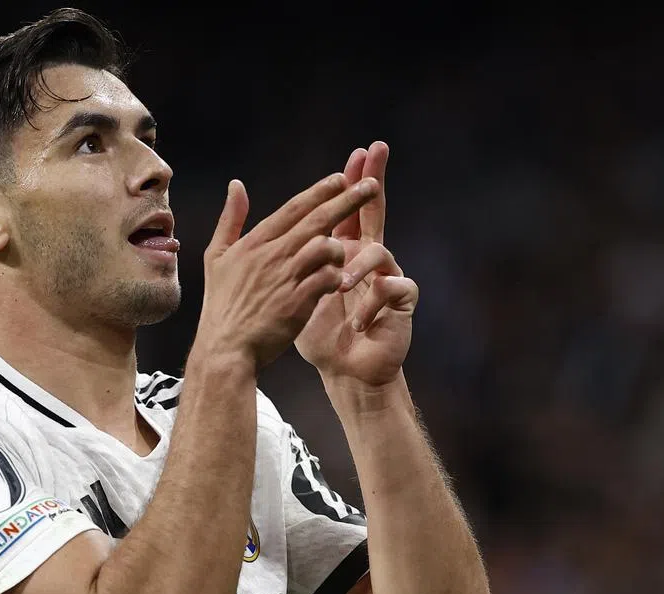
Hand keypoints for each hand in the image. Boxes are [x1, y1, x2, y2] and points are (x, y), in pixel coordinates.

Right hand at [192, 173, 379, 371]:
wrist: (226, 348)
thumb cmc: (222, 305)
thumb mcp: (216, 257)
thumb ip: (230, 219)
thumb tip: (236, 184)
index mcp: (255, 242)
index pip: (294, 208)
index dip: (320, 191)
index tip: (341, 178)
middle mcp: (272, 255)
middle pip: (317, 219)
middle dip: (347, 200)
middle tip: (370, 186)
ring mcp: (286, 278)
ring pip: (327, 246)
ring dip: (341, 248)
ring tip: (343, 256)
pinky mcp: (298, 302)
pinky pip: (329, 278)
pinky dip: (338, 276)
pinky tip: (338, 282)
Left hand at [294, 142, 418, 386]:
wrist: (345, 369)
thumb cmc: (319, 332)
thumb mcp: (293, 293)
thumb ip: (280, 260)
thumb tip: (262, 232)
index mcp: (343, 252)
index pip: (346, 210)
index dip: (351, 183)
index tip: (356, 153)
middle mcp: (369, 258)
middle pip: (373, 214)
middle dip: (374, 186)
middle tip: (376, 159)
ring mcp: (387, 276)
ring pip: (380, 254)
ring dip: (358, 267)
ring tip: (339, 288)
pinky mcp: (402, 302)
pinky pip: (392, 290)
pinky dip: (372, 305)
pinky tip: (359, 322)